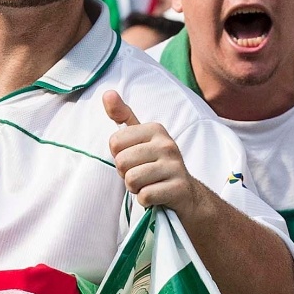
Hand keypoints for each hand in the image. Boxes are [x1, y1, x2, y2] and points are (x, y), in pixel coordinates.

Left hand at [104, 90, 202, 213]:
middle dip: (126, 174)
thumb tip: (107, 93)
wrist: (186, 194)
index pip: (114, 142)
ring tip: (148, 184)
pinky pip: (145, 196)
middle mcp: (167, 144)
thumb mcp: (140, 138)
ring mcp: (175, 166)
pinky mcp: (179, 188)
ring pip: (132, 180)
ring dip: (135, 188)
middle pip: (121, 162)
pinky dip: (145, 200)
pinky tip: (156, 195)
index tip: (134, 159)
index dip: (118, 156)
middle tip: (141, 175)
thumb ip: (122, 116)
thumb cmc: (156, 164)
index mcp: (155, 129)